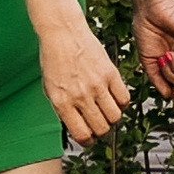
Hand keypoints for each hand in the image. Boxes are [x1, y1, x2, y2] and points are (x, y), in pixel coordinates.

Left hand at [39, 18, 131, 147]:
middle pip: (101, 129)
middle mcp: (80, 96)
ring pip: (115, 117)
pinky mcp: (110, 73)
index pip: (82, 134)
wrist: (62, 32)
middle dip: (100, 131)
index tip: (89, 138)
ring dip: (112, 118)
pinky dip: (121, 103)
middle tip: (98, 124)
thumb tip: (77, 127)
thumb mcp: (49, 88)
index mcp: (63, 102)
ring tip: (106, 110)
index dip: (87, 141)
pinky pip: (124, 99)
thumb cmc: (53, 59)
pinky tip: (113, 98)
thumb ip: (62, 109)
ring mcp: (97, 85)